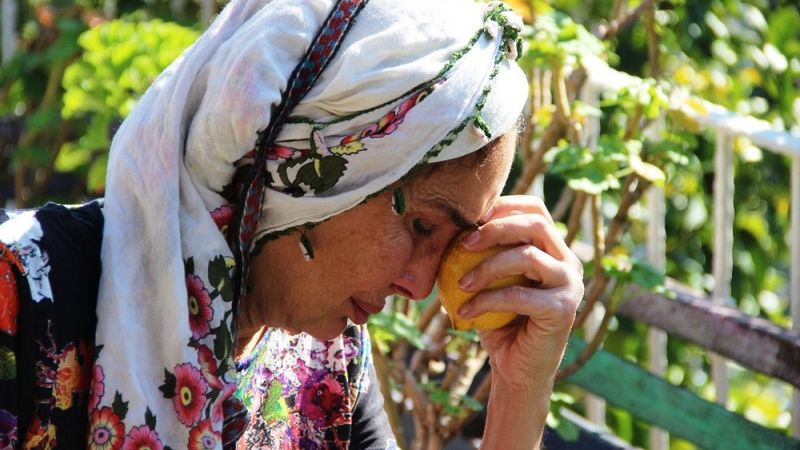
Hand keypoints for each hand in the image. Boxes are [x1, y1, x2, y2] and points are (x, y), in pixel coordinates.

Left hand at [457, 195, 583, 390]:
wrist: (516, 369)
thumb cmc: (497, 322)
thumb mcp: (486, 282)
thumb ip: (478, 253)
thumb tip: (445, 223)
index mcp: (553, 248)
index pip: (535, 209)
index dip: (503, 205)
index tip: (469, 216)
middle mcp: (568, 261)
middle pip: (536, 224)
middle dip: (495, 228)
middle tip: (462, 244)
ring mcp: (570, 285)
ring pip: (528, 257)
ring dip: (487, 266)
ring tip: (459, 283)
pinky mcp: (563, 310)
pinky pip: (519, 295)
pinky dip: (487, 300)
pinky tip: (464, 311)